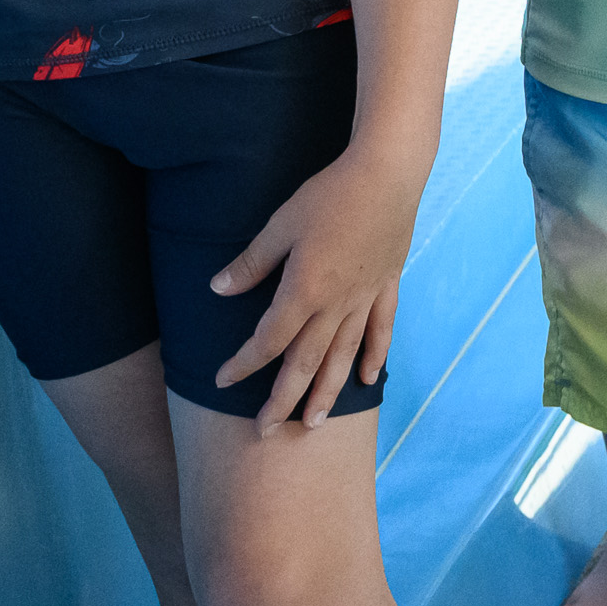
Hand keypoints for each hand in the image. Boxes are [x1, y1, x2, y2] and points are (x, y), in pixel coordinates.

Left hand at [207, 136, 430, 426]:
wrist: (388, 174)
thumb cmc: (330, 195)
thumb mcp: (281, 225)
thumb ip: (252, 263)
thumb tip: (218, 290)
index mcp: (305, 290)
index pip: (269, 339)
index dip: (244, 363)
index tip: (222, 380)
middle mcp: (336, 304)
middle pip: (305, 362)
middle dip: (283, 399)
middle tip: (264, 431)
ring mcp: (365, 298)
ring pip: (343, 356)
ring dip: (326, 391)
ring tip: (313, 422)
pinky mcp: (386, 285)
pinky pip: (380, 329)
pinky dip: (374, 356)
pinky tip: (368, 379)